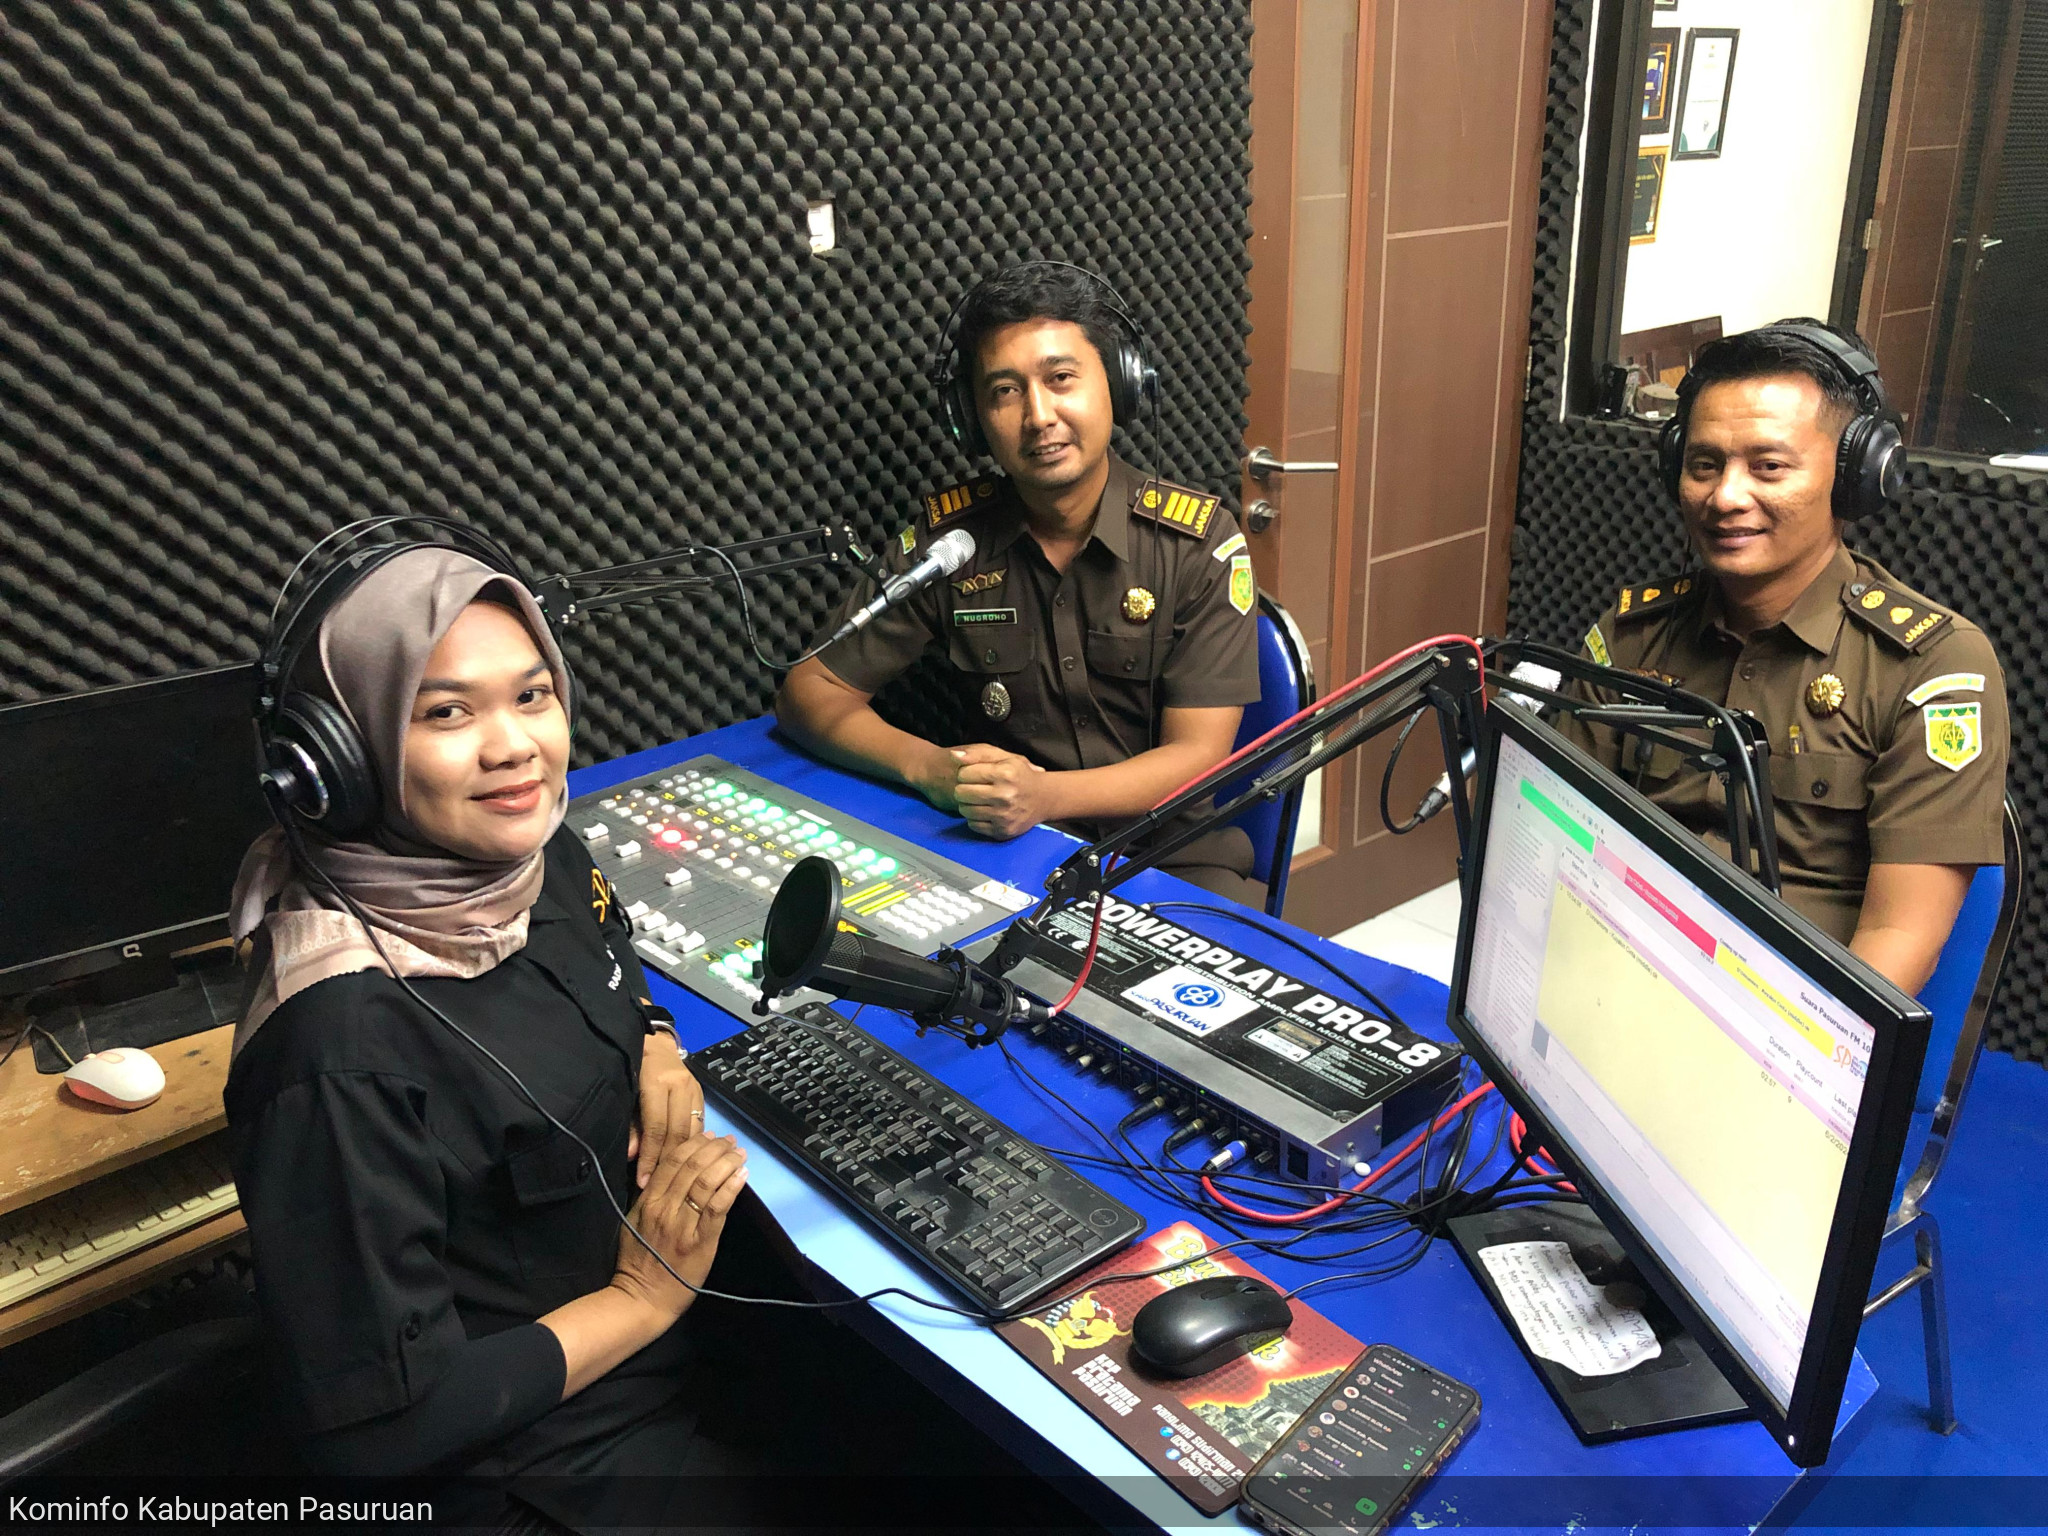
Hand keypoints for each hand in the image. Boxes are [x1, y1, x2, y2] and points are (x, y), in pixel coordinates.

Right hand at [610, 1131, 747, 1324]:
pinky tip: (742, 1175)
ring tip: (740, 1154)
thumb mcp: (635, 1222)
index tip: (710, 1135)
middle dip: (715, 1148)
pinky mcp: (701, 1241)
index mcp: (648, 1201)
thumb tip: (672, 1171)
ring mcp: (683, 1224)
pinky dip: (731, 1187)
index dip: (694, 1143)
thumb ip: (652, 1196)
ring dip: (727, 1162)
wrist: (642, 1298)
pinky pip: (717, 1206)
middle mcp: (665, 1208)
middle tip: (730, 1141)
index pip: (672, 1161)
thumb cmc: (638, 1261)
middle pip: (693, 1166)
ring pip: (706, 1182)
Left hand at [626, 1031, 704, 1189]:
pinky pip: (699, 1125)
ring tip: (671, 1177)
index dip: (650, 1157)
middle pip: (677, 1133)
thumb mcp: (628, 1094)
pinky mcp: (702, 1094)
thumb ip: (631, 1125)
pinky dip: (691, 1144)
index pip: (656, 1129)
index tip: (643, 1180)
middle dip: (666, 1161)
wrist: (654, 1043)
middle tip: (656, 1184)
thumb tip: (632, 1155)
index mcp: (658, 1084)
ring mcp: (695, 1089)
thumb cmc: (634, 1069)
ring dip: (682, 1157)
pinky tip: (684, 1160)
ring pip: (693, 1131)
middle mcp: (680, 1086)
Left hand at [952, 744, 1051, 838]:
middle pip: (961, 793)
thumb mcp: (1004, 757)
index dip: (966, 773)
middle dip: (963, 788)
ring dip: (968, 804)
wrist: (1043, 799)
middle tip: (974, 788)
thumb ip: (978, 753)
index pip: (964, 774)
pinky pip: (973, 825)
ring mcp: (1003, 816)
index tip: (974, 774)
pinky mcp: (1002, 831)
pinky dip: (975, 818)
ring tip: (979, 799)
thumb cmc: (1019, 775)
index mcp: (1004, 774)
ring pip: (964, 810)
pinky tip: (986, 811)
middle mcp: (1005, 796)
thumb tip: (954, 756)